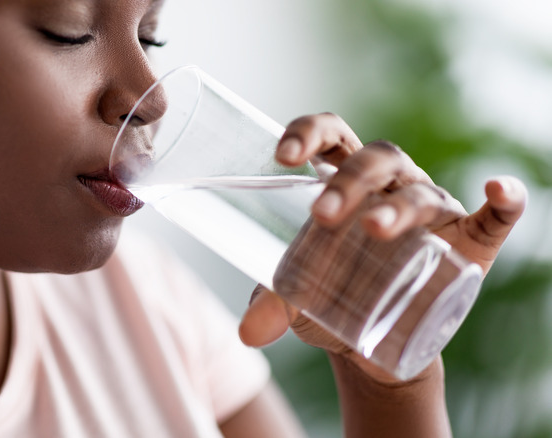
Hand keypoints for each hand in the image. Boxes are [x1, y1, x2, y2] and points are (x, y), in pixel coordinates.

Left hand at [238, 113, 526, 381]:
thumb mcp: (298, 296)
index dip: (308, 133)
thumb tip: (246, 333)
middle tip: (321, 216)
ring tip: (373, 230)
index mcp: (344, 180)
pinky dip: (503, 203)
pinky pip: (493, 218)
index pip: (331, 137)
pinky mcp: (468, 244)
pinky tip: (498, 192)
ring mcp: (431, 210)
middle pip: (375, 159)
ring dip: (398, 206)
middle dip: (349, 181)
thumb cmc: (331, 295)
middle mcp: (390, 185)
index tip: (283, 156)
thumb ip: (272, 302)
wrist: (371, 340)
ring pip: (419, 191)